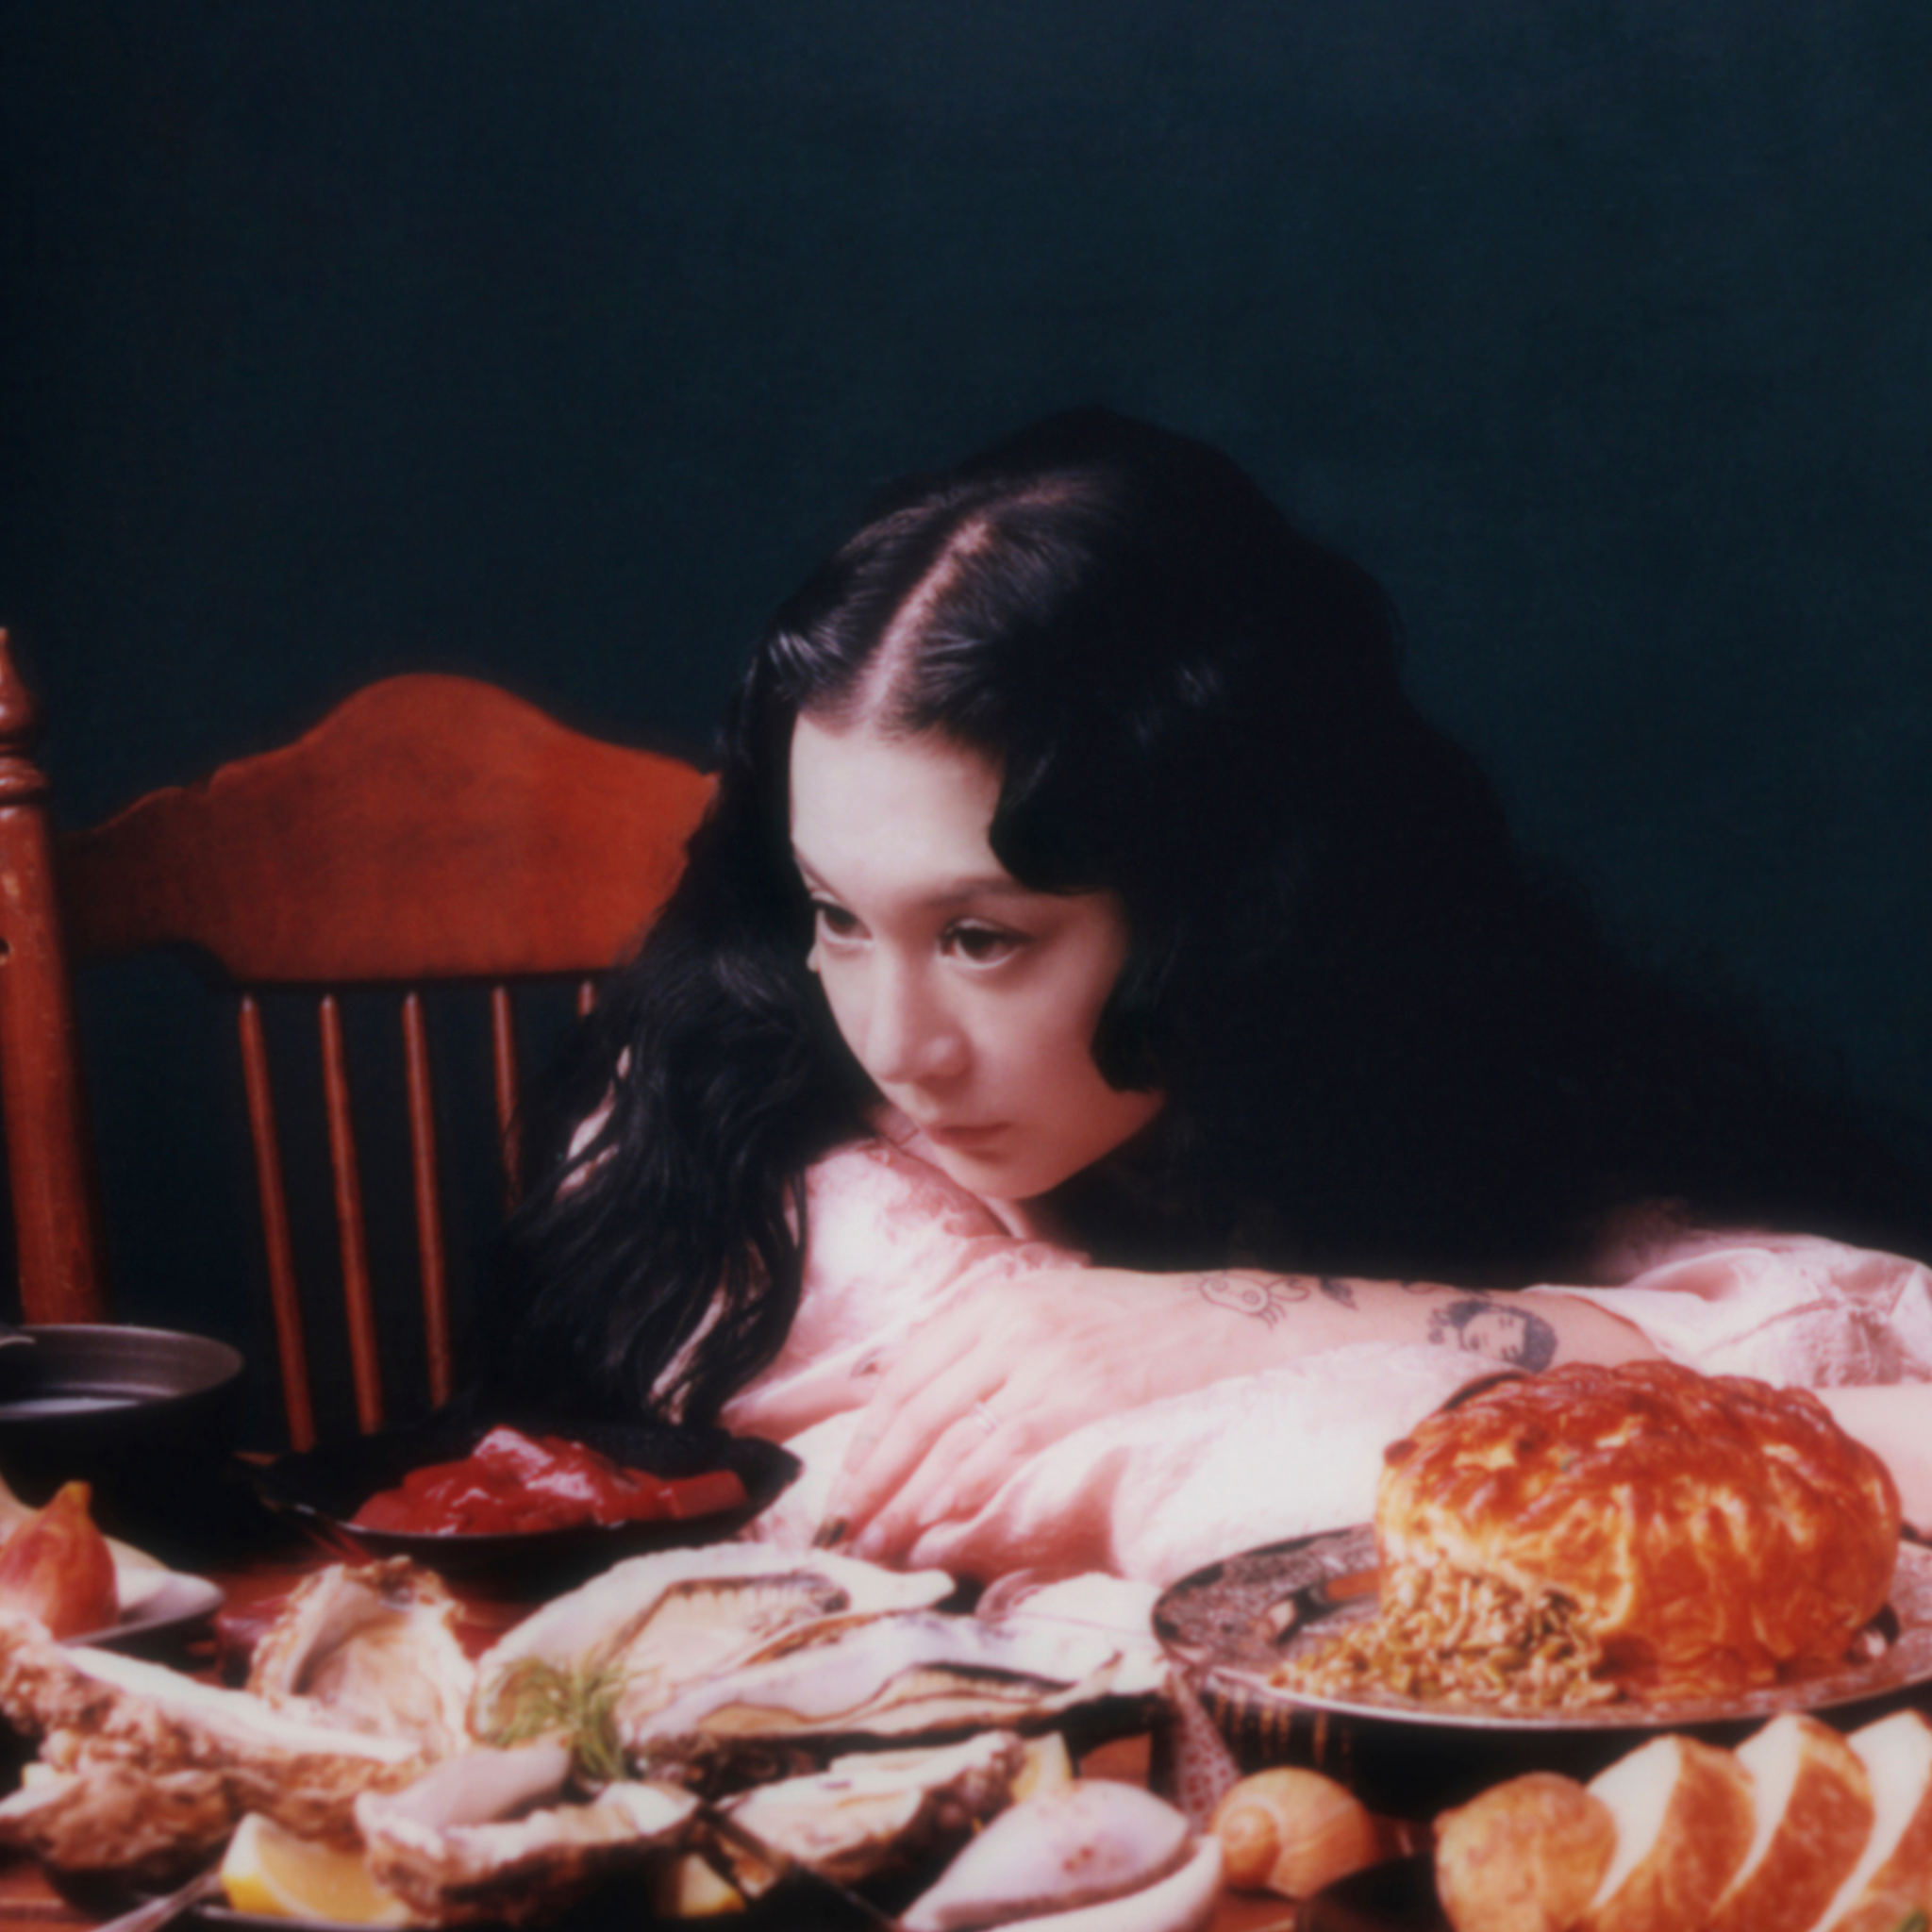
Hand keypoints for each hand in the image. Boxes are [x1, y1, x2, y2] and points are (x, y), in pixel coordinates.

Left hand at [819, 1268, 1245, 1563]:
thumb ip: (993, 1351)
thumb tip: (927, 1414)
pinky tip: (940, 1529)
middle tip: (849, 1532)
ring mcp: (1043, 1360)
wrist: (1230, 1328)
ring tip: (882, 1546)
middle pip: (915, 1411)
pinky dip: (962, 1496)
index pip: (905, 1373)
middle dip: (874, 1480)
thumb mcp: (1054, 1313)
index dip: (870, 1437)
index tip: (851, 1485)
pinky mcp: (1077, 1399)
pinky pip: (1000, 1455)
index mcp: (997, 1301)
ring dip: (907, 1502)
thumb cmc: (1144, 1331)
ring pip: (948, 1440)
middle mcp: (1010, 1324)